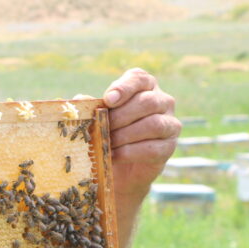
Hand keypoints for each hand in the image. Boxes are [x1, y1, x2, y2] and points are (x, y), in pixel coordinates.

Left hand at [102, 68, 179, 202]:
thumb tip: (78, 99)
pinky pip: (153, 147)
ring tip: (107, 143)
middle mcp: (162, 101)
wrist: (120, 168)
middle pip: (147, 102)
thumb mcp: (96, 117)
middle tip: (102, 127)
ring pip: (153, 124)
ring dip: (125, 135)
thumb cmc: (107, 133)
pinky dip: (130, 152)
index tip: (108, 99)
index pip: (139, 78)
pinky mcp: (168, 147)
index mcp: (144, 86)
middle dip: (121, 116)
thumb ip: (89, 106)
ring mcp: (170, 124)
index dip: (124, 87)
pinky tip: (114, 155)